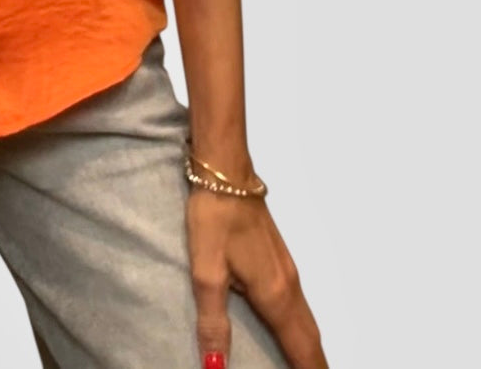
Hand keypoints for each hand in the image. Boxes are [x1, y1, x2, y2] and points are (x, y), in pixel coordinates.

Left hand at [187, 187, 327, 368]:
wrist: (226, 173)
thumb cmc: (214, 220)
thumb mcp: (206, 272)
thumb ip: (213, 320)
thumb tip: (215, 366)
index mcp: (274, 295)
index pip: (301, 346)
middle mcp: (289, 286)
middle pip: (311, 337)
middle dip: (316, 364)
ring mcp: (288, 270)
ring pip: (308, 320)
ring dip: (310, 347)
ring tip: (307, 365)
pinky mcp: (281, 258)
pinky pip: (300, 305)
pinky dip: (303, 327)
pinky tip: (291, 329)